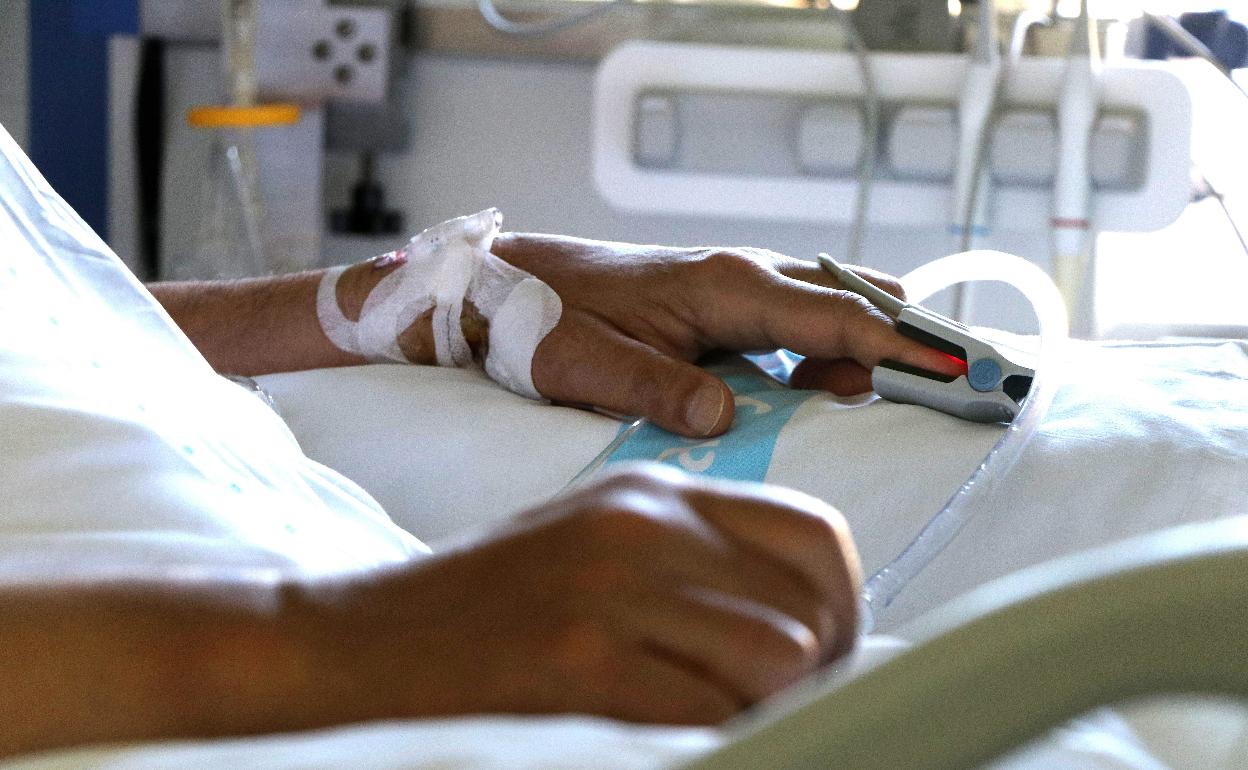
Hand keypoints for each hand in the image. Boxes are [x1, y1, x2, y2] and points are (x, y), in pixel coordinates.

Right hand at [308, 464, 861, 725]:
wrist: (365, 638)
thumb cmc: (488, 609)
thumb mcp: (598, 551)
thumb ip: (695, 569)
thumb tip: (803, 629)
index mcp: (654, 492)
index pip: (816, 535)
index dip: (839, 611)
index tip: (819, 659)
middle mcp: (644, 523)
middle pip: (812, 607)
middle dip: (809, 672)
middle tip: (757, 704)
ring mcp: (612, 586)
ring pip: (779, 659)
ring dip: (755, 707)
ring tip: (691, 712)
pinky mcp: (582, 657)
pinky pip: (712, 709)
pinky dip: (704, 733)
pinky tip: (648, 727)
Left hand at [491, 235, 962, 436]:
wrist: (511, 287)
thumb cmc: (546, 322)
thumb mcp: (587, 367)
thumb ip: (657, 390)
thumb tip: (724, 418)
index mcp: (724, 286)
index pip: (835, 316)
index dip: (901, 346)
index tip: (959, 369)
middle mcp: (743, 275)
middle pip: (853, 298)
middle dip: (907, 336)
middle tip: (957, 384)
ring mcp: (738, 286)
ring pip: (832, 304)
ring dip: (874, 343)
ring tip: (917, 391)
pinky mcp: (727, 304)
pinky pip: (801, 320)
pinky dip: (835, 347)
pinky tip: (837, 388)